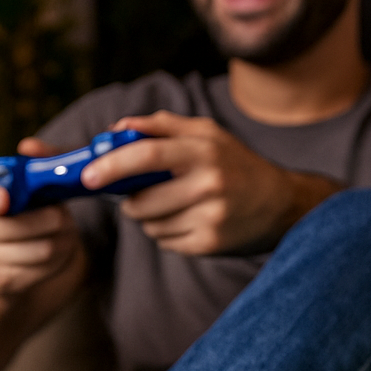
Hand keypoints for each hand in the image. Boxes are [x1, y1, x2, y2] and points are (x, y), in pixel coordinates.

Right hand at [0, 137, 83, 296]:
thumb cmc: (30, 215)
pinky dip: (58, 261)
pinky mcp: (1, 281)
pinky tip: (56, 255)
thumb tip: (28, 145)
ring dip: (62, 241)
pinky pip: (42, 270)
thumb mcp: (35, 189)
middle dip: (52, 220)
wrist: (18, 263)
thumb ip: (37, 163)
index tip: (5, 200)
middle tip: (63, 217)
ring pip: (40, 249)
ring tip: (63, 234)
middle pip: (18, 226)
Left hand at [79, 111, 329, 255]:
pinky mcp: (210, 244)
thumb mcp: (208, 135)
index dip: (113, 165)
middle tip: (133, 196)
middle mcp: (209, 183)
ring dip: (149, 217)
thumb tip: (117, 128)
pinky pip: (166, 241)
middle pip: (143, 199)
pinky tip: (189, 221)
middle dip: (129, 201)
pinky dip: (167, 233)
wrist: (282, 205)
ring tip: (174, 206)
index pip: (148, 155)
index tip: (88, 175)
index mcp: (204, 150)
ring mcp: (210, 217)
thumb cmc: (237, 165)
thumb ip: (162, 127)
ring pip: (150, 224)